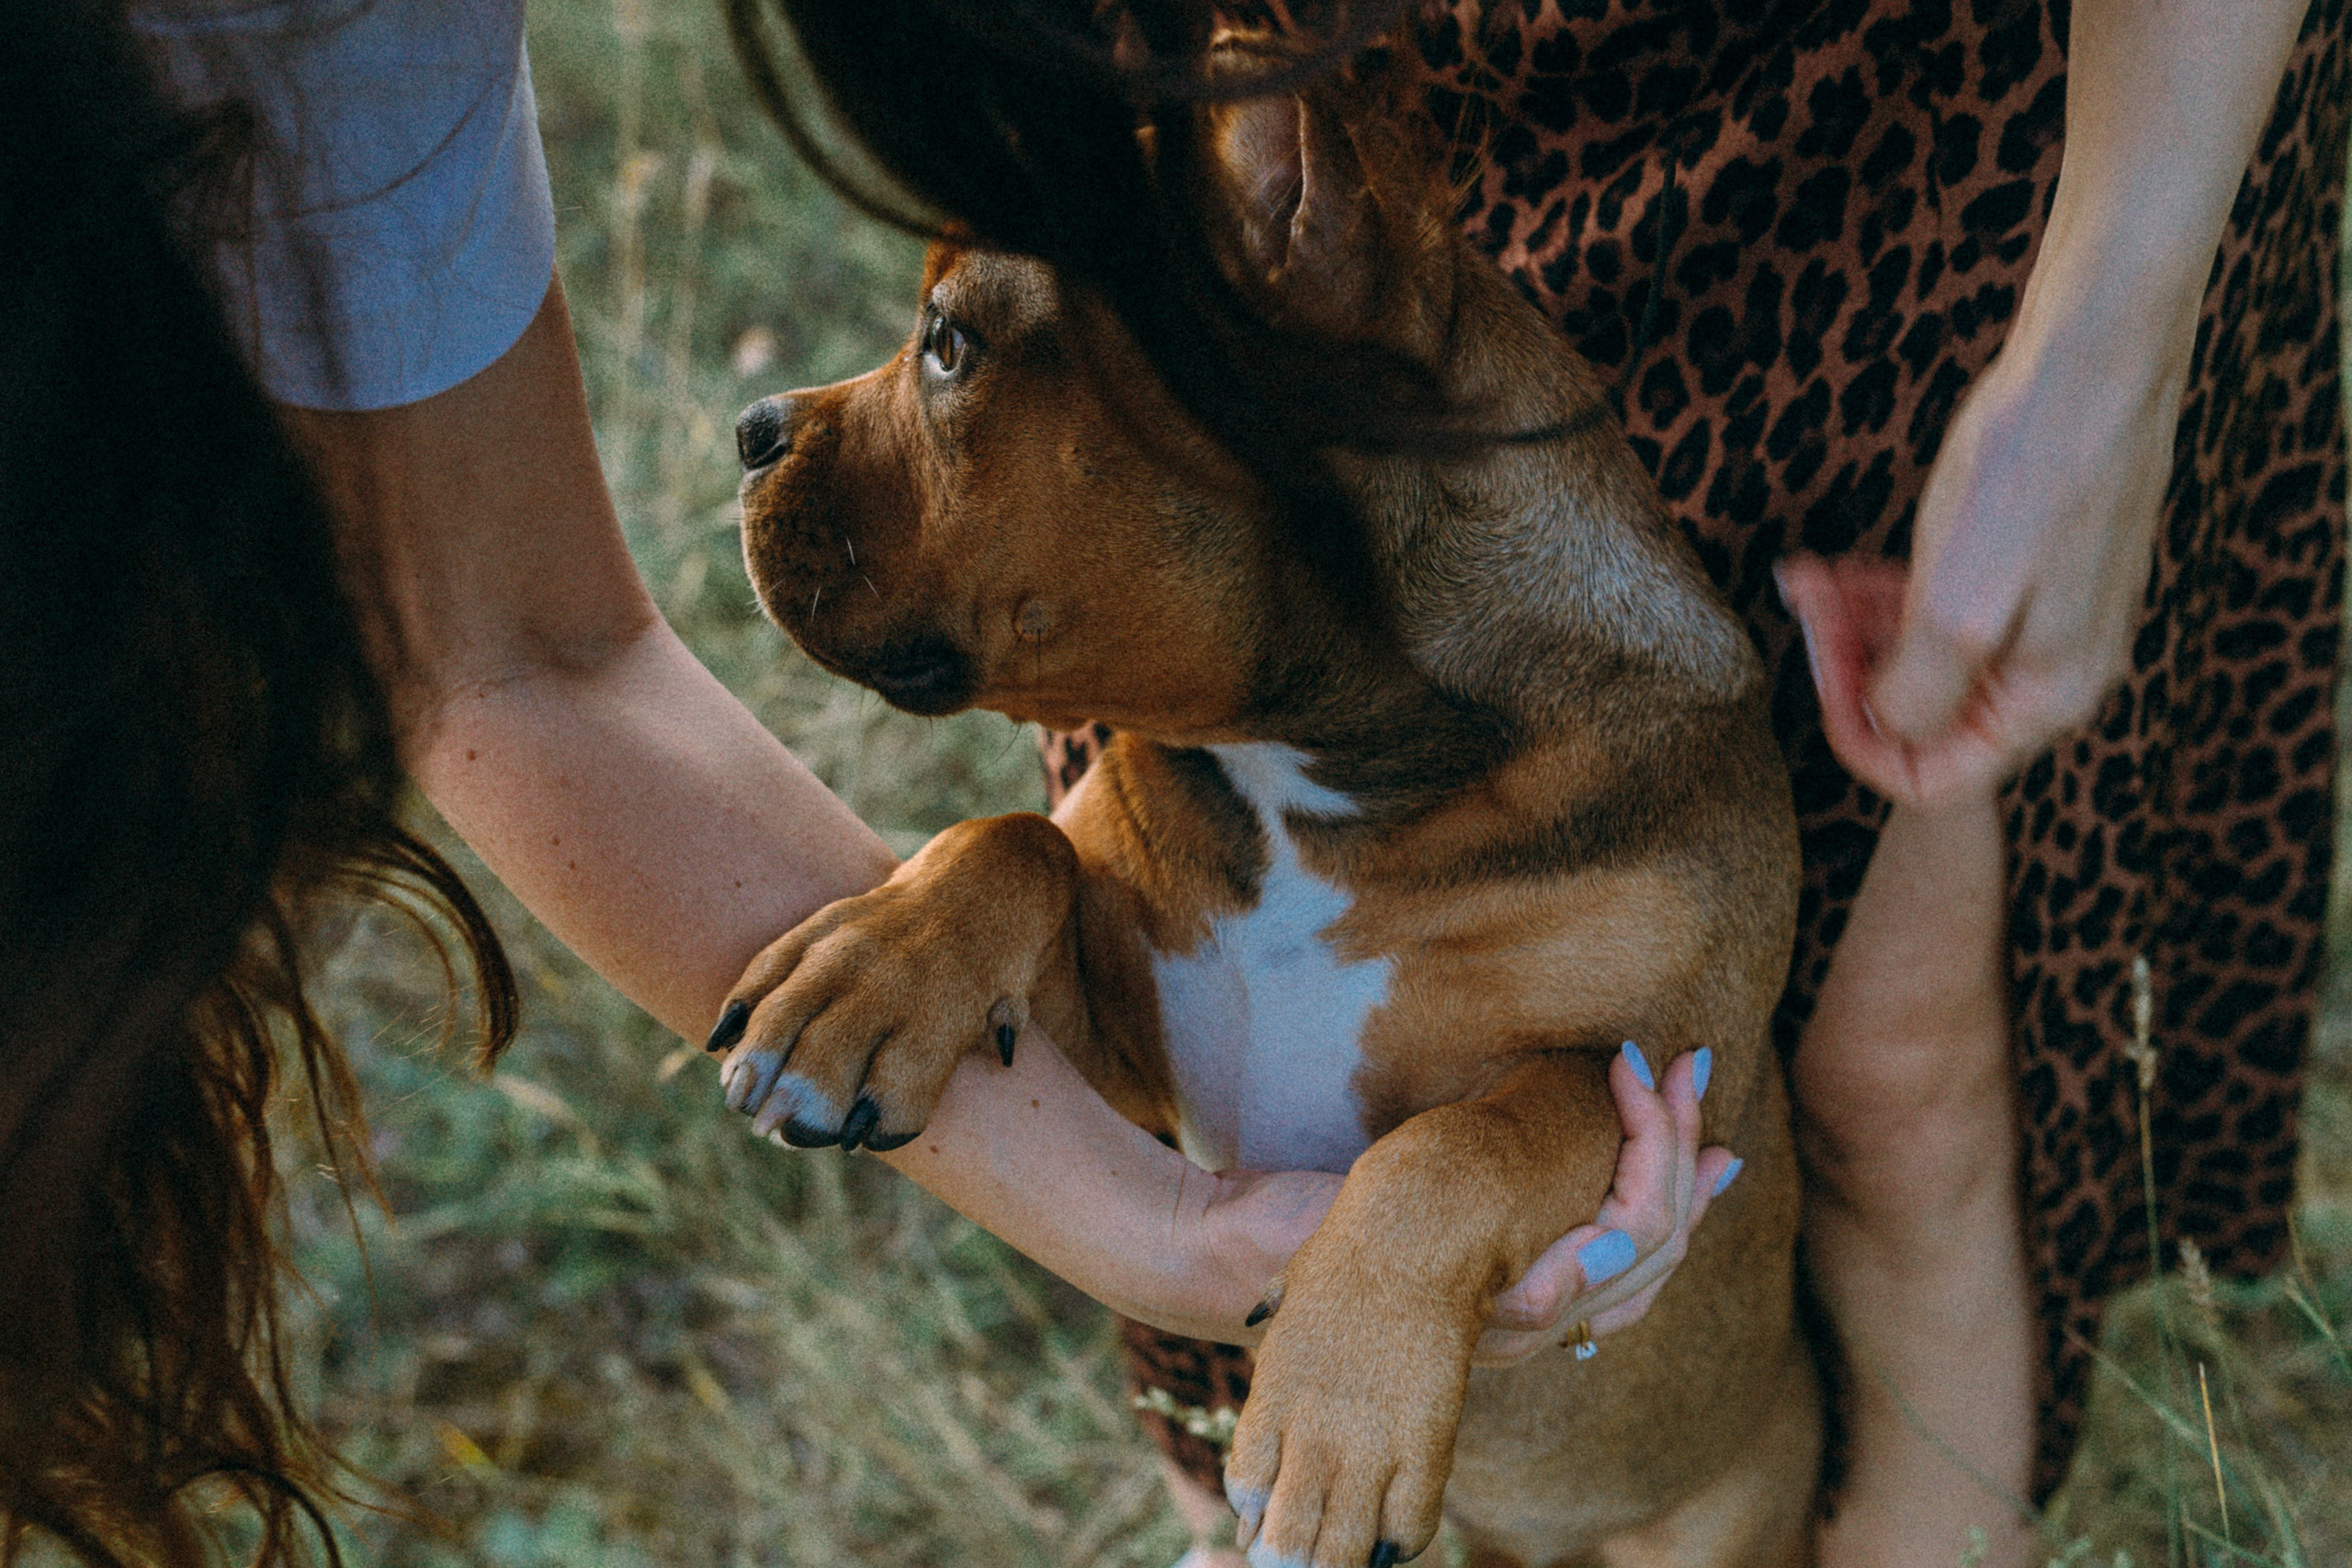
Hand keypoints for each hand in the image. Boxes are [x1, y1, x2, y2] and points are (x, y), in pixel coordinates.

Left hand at [1201, 1044, 1736, 1361]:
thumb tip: (1577, 1087)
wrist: (1250, 1250)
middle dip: (1684, 1151)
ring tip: (1647, 1084)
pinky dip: (1606, 1220)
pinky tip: (1609, 1135)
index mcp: (1538, 1292)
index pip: (1653, 1255)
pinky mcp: (1477, 1314)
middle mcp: (1540, 1321)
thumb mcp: (1446, 1171)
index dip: (1693, 1184)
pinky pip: (1574, 1285)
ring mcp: (1512, 1324)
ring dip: (1658, 1163)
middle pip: (1660, 1254)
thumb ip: (1514, 1157)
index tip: (1705, 1109)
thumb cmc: (1341, 1212)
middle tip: (1684, 1068)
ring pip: (1638, 1262)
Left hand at [1774, 328, 2180, 805]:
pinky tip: (1849, 566)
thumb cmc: (2031, 468)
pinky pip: (1948, 615)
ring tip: (1812, 577)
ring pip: (1928, 664)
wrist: (2095, 353)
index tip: (1815, 663)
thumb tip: (1887, 725)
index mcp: (2046, 697)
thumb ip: (1919, 689)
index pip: (1933, 779)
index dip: (1856, 736)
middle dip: (1849, 667)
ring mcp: (2050, 621)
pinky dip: (1893, 598)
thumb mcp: (1957, 601)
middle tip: (1802, 599)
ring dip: (1860, 629)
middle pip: (1924, 718)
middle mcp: (2057, 673)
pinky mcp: (2035, 571)